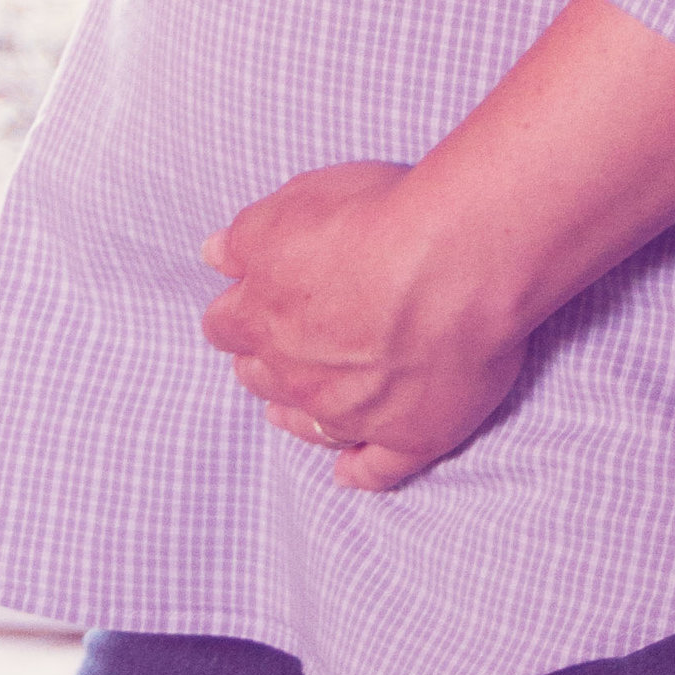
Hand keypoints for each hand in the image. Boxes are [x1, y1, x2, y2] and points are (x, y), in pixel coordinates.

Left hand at [200, 162, 528, 492]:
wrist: (459, 258)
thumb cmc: (378, 218)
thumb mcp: (293, 203)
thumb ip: (245, 236)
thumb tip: (214, 254)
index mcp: (264, 316)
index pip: (225, 325)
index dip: (238, 310)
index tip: (254, 299)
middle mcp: (299, 375)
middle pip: (262, 377)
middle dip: (267, 360)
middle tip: (288, 342)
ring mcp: (353, 414)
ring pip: (309, 427)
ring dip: (302, 414)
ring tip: (307, 403)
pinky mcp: (410, 435)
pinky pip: (376, 470)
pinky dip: (360, 470)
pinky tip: (349, 471)